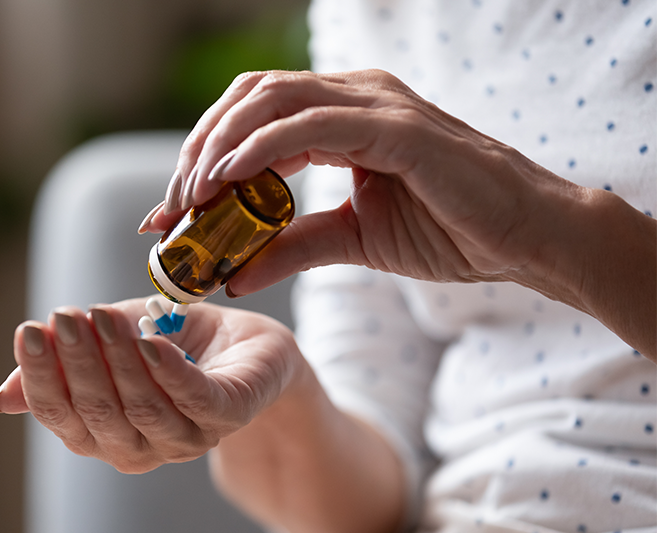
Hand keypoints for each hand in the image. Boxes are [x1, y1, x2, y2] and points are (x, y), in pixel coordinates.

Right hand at [0, 299, 300, 472]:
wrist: (247, 346)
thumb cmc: (176, 344)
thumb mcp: (113, 346)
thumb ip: (66, 366)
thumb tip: (3, 399)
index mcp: (106, 433)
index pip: (62, 415)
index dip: (42, 377)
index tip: (29, 330)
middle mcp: (143, 445)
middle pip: (99, 413)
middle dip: (77, 363)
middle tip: (64, 317)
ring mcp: (187, 436)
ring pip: (143, 407)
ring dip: (118, 360)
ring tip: (101, 316)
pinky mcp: (228, 414)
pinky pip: (195, 400)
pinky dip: (169, 373)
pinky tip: (150, 342)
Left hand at [139, 69, 581, 295]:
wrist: (524, 239)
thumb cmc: (448, 232)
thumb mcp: (351, 242)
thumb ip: (291, 248)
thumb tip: (233, 275)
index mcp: (342, 116)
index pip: (251, 119)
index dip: (202, 158)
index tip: (169, 213)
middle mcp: (354, 96)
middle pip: (247, 100)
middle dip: (198, 151)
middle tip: (169, 209)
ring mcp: (375, 104)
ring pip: (270, 101)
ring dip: (218, 148)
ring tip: (188, 199)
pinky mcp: (396, 127)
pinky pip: (309, 125)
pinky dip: (259, 149)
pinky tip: (226, 181)